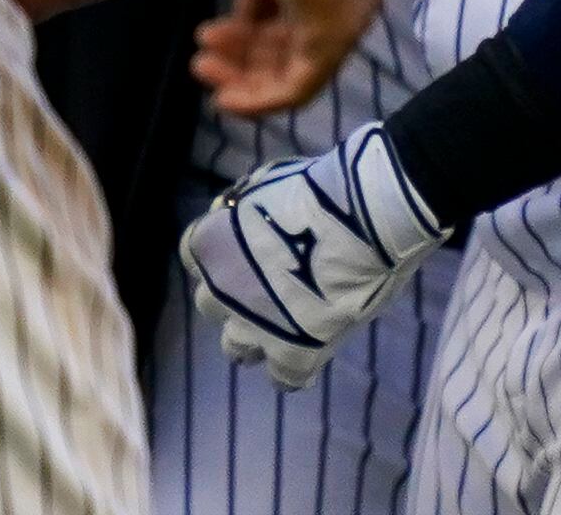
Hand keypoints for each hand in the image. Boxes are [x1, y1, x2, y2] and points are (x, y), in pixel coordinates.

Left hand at [180, 123, 448, 389]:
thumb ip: (243, 207)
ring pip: (235, 348)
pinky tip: (311, 349)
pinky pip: (282, 379)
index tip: (247, 246)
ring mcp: (255, 329)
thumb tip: (235, 213)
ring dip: (256, 335)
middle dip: (235, 294)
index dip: (222, 251)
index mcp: (209, 245)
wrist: (366, 216)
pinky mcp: (293, 357)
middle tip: (271, 282)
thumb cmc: (321, 188)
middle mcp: (221, 292)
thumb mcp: (266, 181)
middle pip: (211, 303)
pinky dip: (294, 368)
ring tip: (289, 320)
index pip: (194, 256)